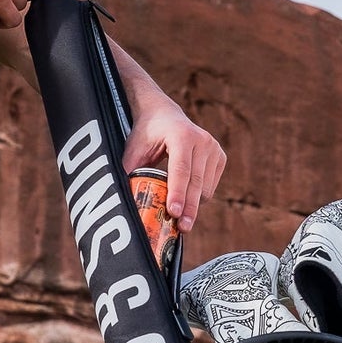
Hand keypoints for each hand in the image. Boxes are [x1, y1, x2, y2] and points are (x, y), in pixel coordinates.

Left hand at [122, 93, 225, 232]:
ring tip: (179, 217)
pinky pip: (211, 185)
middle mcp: (202, 140)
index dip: (178, 193)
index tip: (174, 213)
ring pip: (206, 188)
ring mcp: (214, 148)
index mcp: (181, 136)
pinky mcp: (220, 156)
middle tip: (182, 228)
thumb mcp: (134, 149)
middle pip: (196, 182)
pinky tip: (187, 198)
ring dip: (193, 204)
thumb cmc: (147, 133)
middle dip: (189, 208)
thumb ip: (129, 172)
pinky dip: (199, 196)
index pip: (181, 170)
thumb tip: (121, 200)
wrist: (165, 114)